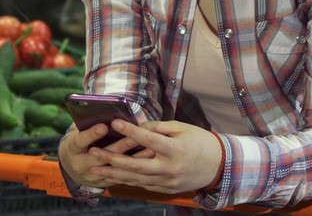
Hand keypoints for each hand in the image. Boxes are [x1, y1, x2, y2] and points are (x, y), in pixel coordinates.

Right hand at [57, 122, 148, 187]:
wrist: (72, 166)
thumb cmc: (78, 141)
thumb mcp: (77, 132)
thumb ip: (87, 124)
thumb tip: (104, 112)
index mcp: (72, 149)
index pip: (81, 141)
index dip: (92, 134)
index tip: (104, 126)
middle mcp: (80, 164)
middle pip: (102, 157)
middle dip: (120, 147)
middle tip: (136, 137)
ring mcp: (92, 176)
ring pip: (116, 169)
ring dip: (134, 159)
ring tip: (150, 149)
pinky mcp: (104, 182)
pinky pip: (122, 177)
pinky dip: (136, 169)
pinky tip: (148, 161)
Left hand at [87, 120, 221, 193]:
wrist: (219, 166)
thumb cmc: (200, 141)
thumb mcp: (182, 128)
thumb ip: (158, 128)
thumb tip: (137, 127)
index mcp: (176, 150)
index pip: (148, 139)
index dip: (130, 131)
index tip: (114, 122)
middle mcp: (170, 168)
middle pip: (135, 165)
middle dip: (111, 159)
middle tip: (93, 152)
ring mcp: (168, 181)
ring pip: (135, 178)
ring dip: (113, 173)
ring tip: (94, 167)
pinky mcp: (166, 189)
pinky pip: (143, 184)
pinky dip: (126, 179)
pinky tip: (112, 175)